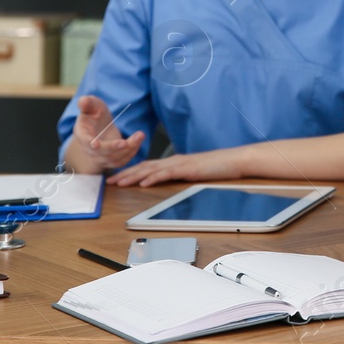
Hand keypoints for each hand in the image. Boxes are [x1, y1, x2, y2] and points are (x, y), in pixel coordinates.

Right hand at [70, 95, 144, 171]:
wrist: (100, 127)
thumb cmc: (94, 114)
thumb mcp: (92, 105)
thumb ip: (87, 103)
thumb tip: (83, 100)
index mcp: (82, 134)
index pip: (84, 141)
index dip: (89, 143)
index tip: (95, 144)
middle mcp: (90, 150)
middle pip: (101, 153)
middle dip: (113, 148)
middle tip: (125, 143)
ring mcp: (100, 158)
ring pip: (114, 159)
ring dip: (128, 149)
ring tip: (140, 135)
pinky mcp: (112, 160)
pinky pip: (122, 161)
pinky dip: (131, 153)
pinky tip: (138, 141)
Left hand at [112, 147, 243, 187]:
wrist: (233, 160)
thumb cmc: (217, 168)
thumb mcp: (194, 173)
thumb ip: (181, 176)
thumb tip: (170, 183)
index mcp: (174, 162)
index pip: (147, 167)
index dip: (130, 172)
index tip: (117, 179)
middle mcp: (173, 161)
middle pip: (144, 166)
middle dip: (125, 173)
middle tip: (109, 181)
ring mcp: (179, 163)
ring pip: (151, 169)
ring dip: (133, 176)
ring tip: (120, 182)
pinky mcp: (187, 169)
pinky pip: (166, 173)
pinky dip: (153, 178)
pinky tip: (143, 182)